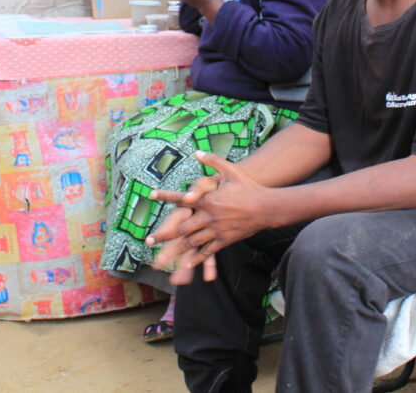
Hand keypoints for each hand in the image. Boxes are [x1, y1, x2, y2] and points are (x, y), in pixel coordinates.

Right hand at [145, 173, 219, 284]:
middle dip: (169, 254)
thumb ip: (198, 189)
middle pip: (177, 242)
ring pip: (191, 252)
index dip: (162, 233)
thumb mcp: (206, 184)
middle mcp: (189, 225)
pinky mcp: (211, 238)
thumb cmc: (214, 186)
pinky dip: (209, 265)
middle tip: (158, 266)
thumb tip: (190, 196)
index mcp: (186, 212)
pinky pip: (209, 254)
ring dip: (186, 267)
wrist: (225, 189)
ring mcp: (199, 233)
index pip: (172, 224)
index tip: (150, 241)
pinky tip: (210, 278)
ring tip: (180, 282)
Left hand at [147, 152, 271, 281]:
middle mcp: (208, 217)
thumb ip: (213, 161)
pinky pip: (207, 251)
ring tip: (164, 257)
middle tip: (149, 240)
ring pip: (192, 242)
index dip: (166, 196)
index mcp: (207, 199)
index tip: (152, 195)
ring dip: (176, 250)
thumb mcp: (231, 170)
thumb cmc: (248, 187)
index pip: (182, 198)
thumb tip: (197, 152)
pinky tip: (188, 264)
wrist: (266, 207)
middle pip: (181, 228)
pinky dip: (197, 259)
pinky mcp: (224, 240)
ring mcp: (215, 230)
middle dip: (164, 235)